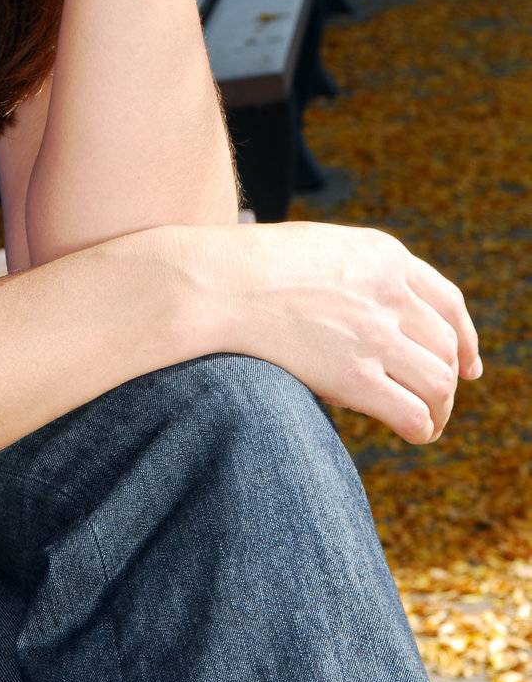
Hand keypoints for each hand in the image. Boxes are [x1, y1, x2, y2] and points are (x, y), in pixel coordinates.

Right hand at [181, 220, 482, 446]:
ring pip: (440, 383)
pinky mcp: (355, 377)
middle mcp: (389, 292)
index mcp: (383, 255)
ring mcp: (375, 334)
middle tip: (435, 399)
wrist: (213, 283)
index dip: (465, 338)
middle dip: (447, 377)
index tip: (468, 365)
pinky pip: (414, 414)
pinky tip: (413, 432)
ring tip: (426, 420)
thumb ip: (358, 274)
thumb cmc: (250, 267)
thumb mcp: (320, 249)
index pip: (448, 302)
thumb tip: (377, 316)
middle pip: (447, 346)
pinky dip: (423, 428)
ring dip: (438, 407)